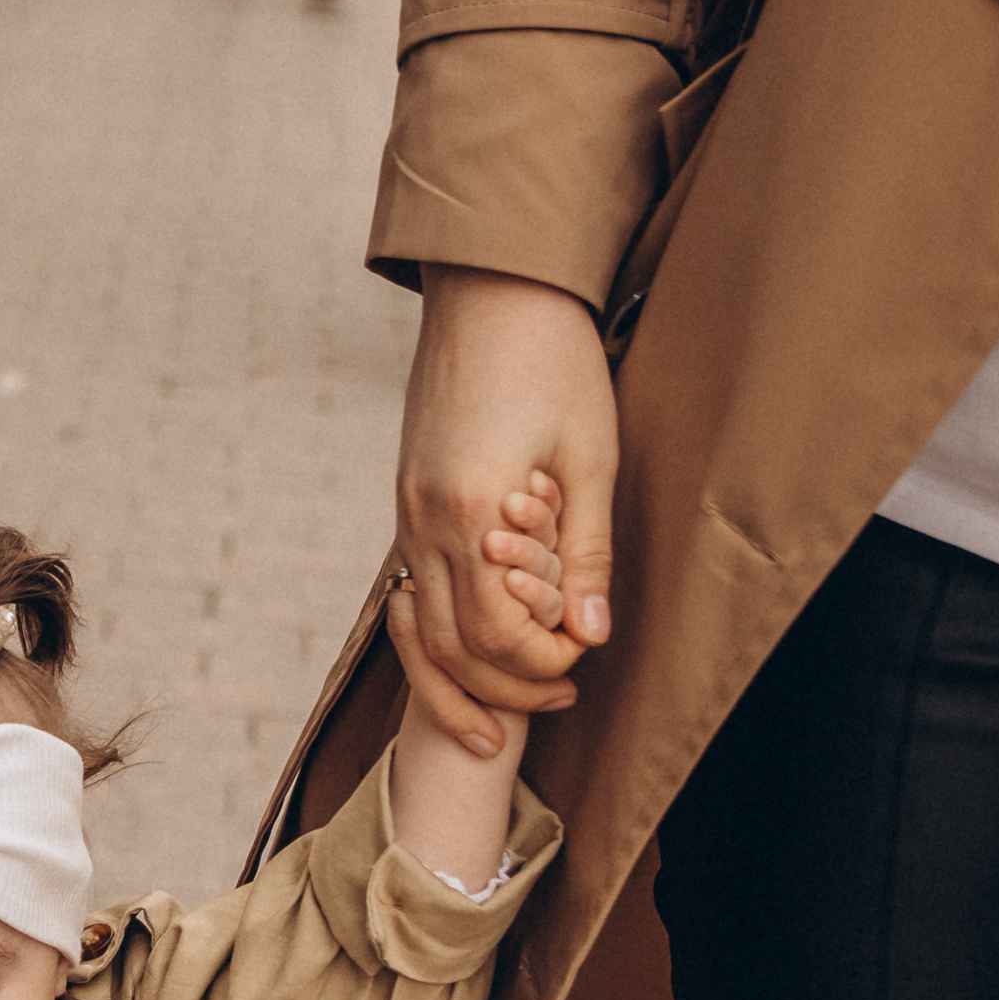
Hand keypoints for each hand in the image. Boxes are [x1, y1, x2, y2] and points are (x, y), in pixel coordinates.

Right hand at [394, 266, 619, 751]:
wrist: (493, 289)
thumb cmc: (553, 360)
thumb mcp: (590, 456)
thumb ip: (587, 552)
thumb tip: (592, 633)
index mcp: (470, 507)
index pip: (492, 632)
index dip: (540, 661)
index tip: (584, 658)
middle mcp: (423, 517)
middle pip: (446, 646)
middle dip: (501, 687)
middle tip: (559, 699)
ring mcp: (406, 511)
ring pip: (416, 629)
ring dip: (459, 677)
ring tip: (505, 710)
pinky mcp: (408, 500)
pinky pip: (411, 591)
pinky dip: (437, 633)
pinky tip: (470, 648)